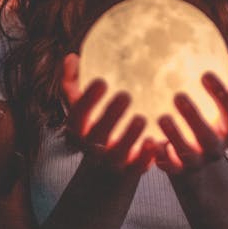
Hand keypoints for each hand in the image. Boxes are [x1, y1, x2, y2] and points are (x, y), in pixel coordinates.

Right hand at [62, 53, 156, 174]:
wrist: (105, 169)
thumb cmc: (95, 126)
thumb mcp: (81, 109)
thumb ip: (73, 84)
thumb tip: (71, 57)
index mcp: (79, 130)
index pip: (78, 116)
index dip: (88, 100)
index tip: (101, 81)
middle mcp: (92, 147)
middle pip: (98, 134)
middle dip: (110, 116)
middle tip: (125, 95)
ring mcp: (112, 161)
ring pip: (118, 153)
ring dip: (129, 137)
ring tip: (141, 118)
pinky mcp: (131, 170)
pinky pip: (138, 167)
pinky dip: (146, 157)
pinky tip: (156, 142)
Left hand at [155, 48, 227, 174]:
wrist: (196, 160)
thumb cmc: (209, 119)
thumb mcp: (221, 103)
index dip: (221, 95)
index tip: (205, 74)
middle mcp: (215, 148)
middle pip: (209, 137)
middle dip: (194, 118)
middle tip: (178, 96)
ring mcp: (196, 162)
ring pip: (187, 153)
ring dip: (175, 136)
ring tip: (162, 117)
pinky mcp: (177, 171)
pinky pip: (167, 165)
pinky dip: (158, 155)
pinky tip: (148, 140)